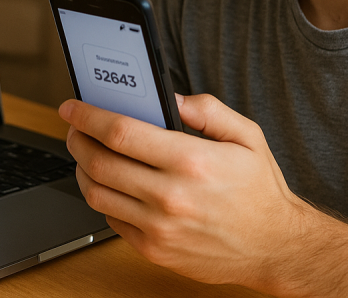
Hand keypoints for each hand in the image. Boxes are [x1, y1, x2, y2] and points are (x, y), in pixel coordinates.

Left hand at [60, 94, 311, 288]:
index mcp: (192, 161)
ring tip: (87, 153)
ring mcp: (160, 228)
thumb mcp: (247, 136)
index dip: (88, 116)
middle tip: (74, 128)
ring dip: (82, 169)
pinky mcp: (155, 250)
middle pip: (99, 162)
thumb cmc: (259, 190)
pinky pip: (110, 220)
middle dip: (77, 139)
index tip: (72, 107)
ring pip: (97, 194)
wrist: (276, 247)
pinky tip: (111, 183)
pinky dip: (102, 197)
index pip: (120, 133)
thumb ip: (208, 109)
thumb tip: (170, 97)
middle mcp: (171, 196)